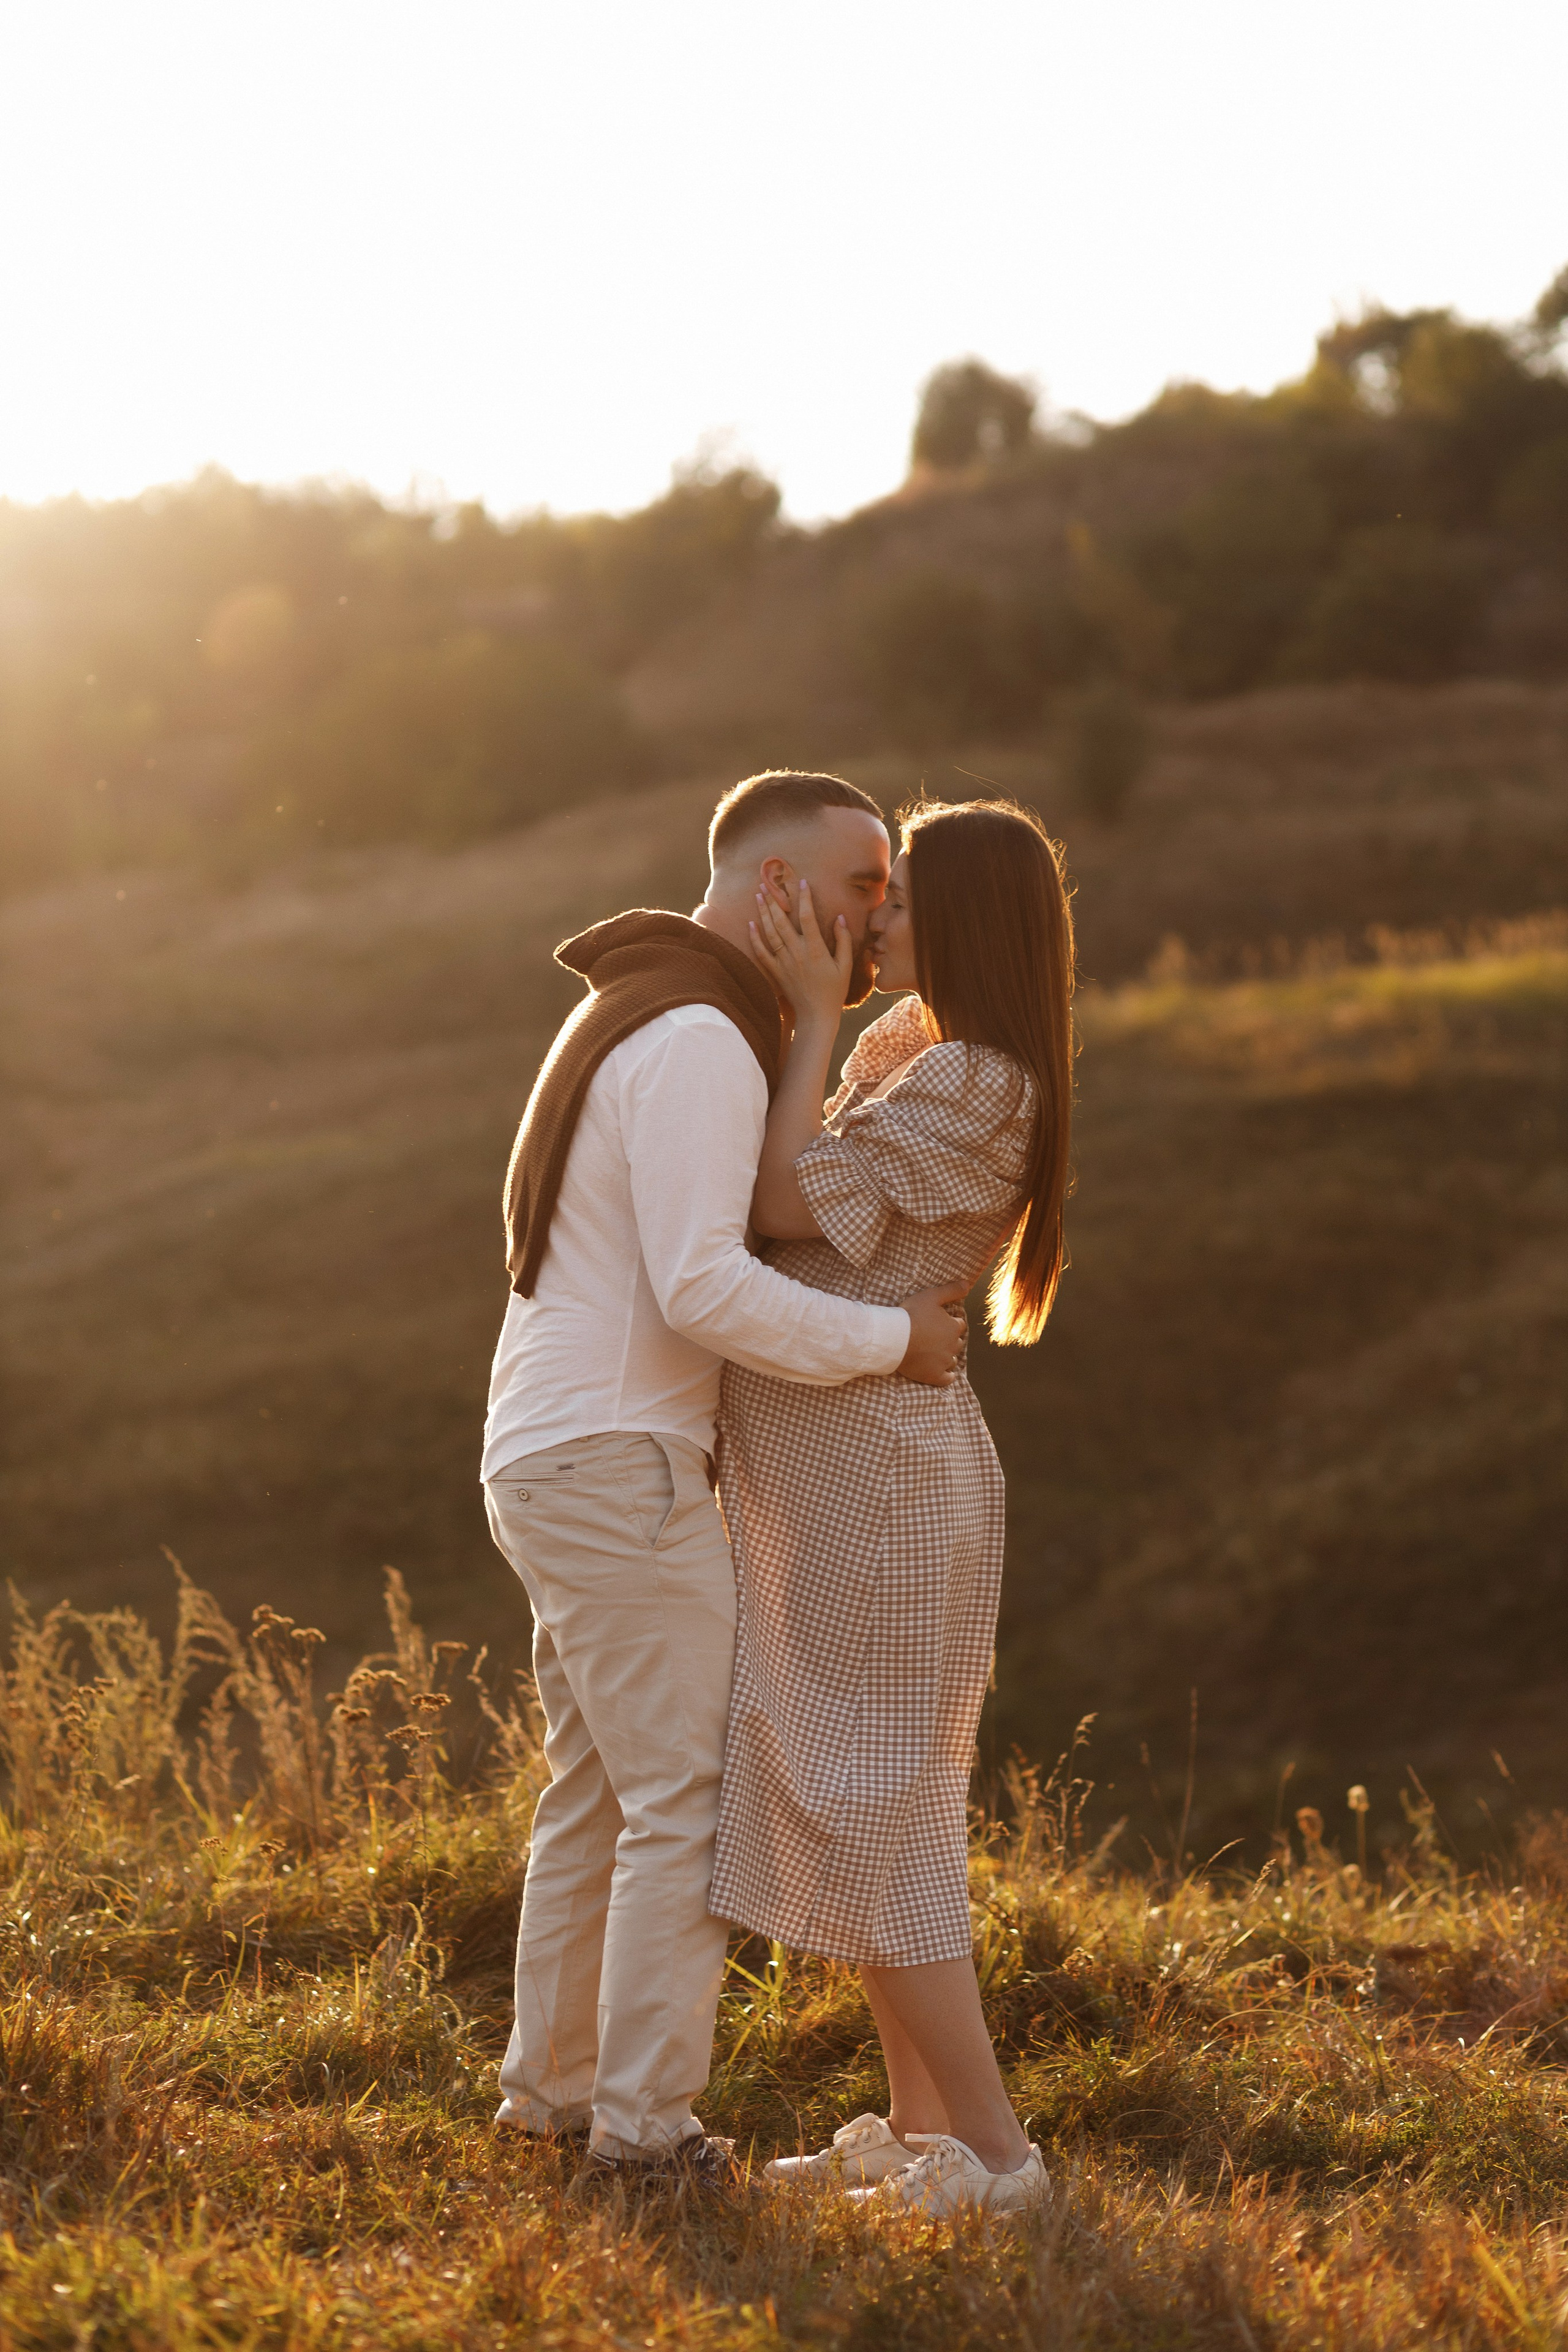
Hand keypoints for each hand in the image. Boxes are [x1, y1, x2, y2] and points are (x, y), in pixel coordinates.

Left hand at [748, 878, 852, 1025]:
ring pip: (770, 932)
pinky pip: (762, 952)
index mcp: (815, 949)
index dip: (804, 898)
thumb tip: (839, 918)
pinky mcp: (776, 971)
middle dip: (775, 900)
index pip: (807, 917)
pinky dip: (755, 938)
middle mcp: (797, 953)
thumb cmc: (834, 990)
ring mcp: (784, 962)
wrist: (816, 1015)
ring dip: (763, 913)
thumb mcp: (845, 965)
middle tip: (767, 883)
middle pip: (782, 921)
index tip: (801, 882)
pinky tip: (750, 924)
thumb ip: (843, 940)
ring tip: (758, 895)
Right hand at [895, 1279, 967, 1386]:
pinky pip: (947, 1379)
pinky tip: (943, 1373)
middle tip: (934, 1337)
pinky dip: (947, 1376)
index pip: (959, 1325)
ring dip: (947, 1356)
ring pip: (952, 1360)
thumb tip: (968, 1283)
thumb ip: (951, 1290)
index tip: (939, 1323)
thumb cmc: (912, 1315)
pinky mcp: (934, 1376)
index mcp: (954, 1327)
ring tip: (934, 1353)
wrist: (894, 1338)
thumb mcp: (931, 1296)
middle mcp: (953, 1345)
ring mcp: (944, 1362)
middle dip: (949, 1340)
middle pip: (957, 1343)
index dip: (950, 1323)